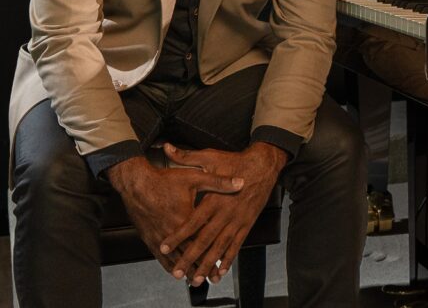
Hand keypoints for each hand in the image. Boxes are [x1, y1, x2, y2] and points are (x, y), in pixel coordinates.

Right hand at [106, 156, 244, 272]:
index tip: (221, 265)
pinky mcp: (149, 237)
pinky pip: (159, 256)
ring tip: (194, 280)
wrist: (136, 183)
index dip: (212, 253)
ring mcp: (159, 236)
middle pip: (189, 254)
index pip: (202, 240)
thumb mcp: (195, 177)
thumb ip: (219, 182)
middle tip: (209, 279)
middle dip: (199, 267)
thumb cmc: (164, 180)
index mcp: (186, 218)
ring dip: (185, 270)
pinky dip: (168, 265)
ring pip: (174, 258)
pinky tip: (173, 271)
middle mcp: (172, 231)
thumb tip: (240, 183)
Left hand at [159, 142, 286, 285]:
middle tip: (178, 272)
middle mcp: (225, 213)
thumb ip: (186, 156)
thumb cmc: (235, 161)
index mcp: (214, 199)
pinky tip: (220, 272)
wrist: (263, 165)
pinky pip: (236, 246)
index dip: (178, 235)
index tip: (165, 246)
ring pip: (220, 247)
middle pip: (205, 239)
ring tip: (197, 279)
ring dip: (208, 264)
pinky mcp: (246, 224)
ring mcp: (237, 220)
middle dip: (190, 257)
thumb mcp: (210, 157)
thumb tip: (167, 148)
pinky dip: (228, 260)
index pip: (193, 221)